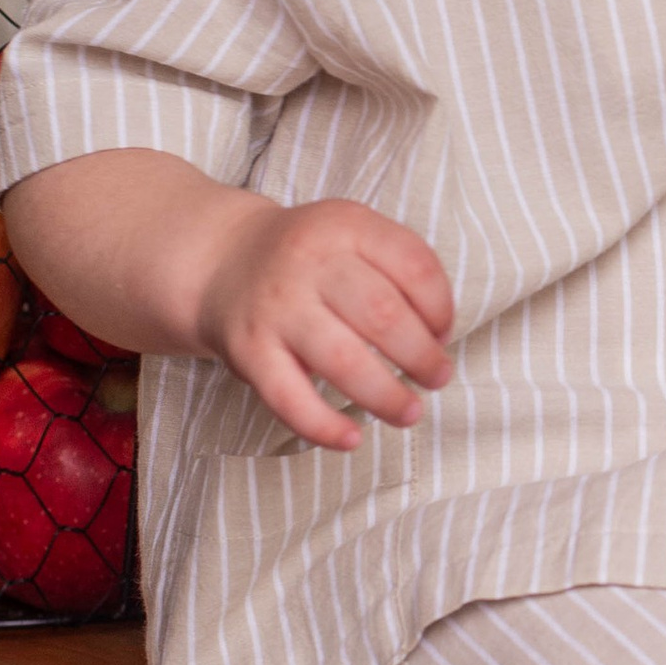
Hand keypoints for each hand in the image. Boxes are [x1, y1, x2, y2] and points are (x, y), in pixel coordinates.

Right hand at [193, 196, 455, 452]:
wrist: (223, 259)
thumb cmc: (310, 259)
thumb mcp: (353, 236)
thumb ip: (398, 269)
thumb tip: (438, 338)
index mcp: (346, 225)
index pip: (415, 266)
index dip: (442, 308)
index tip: (443, 334)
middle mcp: (308, 260)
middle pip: (383, 315)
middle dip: (422, 356)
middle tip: (437, 378)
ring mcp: (276, 307)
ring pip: (342, 360)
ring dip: (386, 396)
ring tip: (409, 412)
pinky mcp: (248, 350)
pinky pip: (289, 397)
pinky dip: (324, 426)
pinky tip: (352, 439)